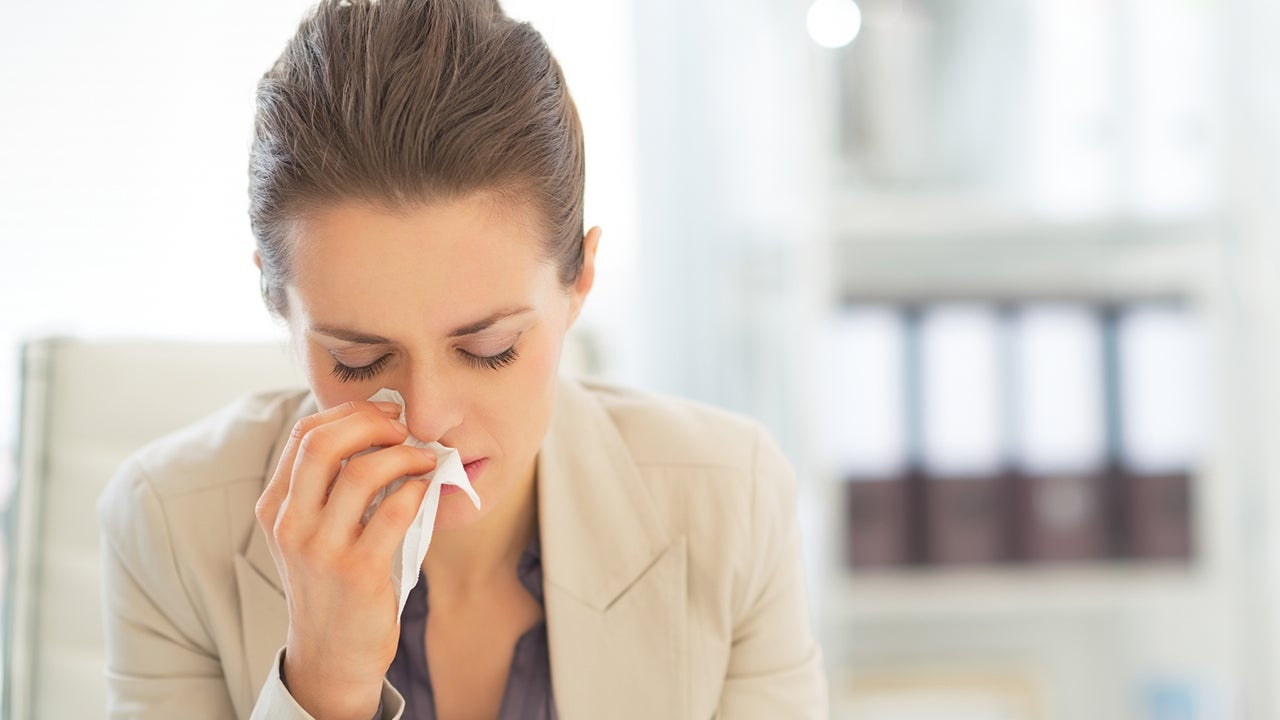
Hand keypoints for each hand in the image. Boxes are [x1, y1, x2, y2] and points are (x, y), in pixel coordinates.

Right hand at [255, 400, 436, 719]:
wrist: (332, 653)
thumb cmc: (331, 583)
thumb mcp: (310, 533)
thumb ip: (326, 487)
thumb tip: (375, 428)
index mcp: (276, 507)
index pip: (305, 435)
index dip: (351, 413)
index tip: (386, 412)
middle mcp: (291, 524)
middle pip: (324, 444)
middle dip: (372, 422)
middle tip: (405, 427)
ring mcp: (321, 549)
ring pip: (363, 472)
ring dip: (405, 455)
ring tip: (425, 459)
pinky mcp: (357, 571)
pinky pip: (395, 510)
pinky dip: (417, 489)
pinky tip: (426, 490)